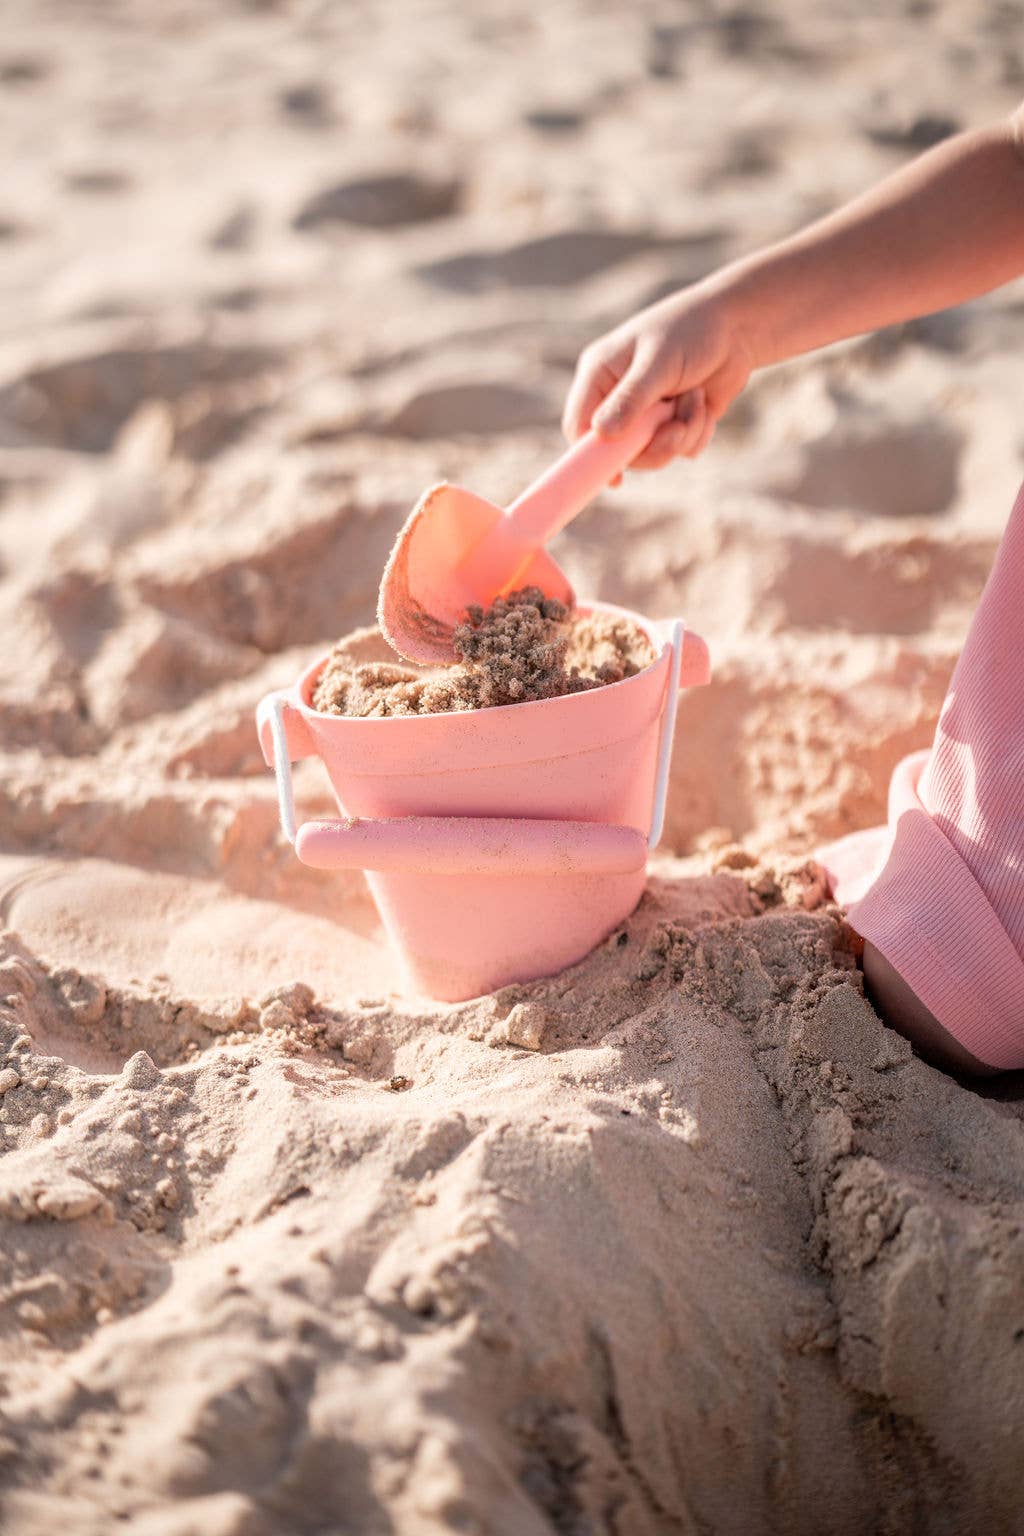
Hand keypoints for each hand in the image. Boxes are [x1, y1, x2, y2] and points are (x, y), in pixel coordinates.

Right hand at [562, 283, 755, 469]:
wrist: (736, 327)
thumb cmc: (691, 331)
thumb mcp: (658, 362)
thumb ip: (631, 398)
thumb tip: (602, 433)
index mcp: (601, 376)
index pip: (579, 425)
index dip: (591, 455)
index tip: (615, 478)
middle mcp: (618, 399)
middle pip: (619, 451)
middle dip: (654, 444)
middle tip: (677, 428)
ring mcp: (646, 415)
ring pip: (653, 455)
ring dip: (682, 433)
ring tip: (696, 399)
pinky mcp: (673, 425)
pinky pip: (679, 451)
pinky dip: (697, 433)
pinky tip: (704, 403)